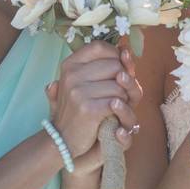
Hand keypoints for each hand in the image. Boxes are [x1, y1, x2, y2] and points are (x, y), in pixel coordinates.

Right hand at [52, 41, 133, 158]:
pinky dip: (121, 111)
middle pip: (115, 65)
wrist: (64, 141)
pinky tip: (113, 117)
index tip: (118, 70)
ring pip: (120, 86)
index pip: (99, 46)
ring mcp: (77, 92)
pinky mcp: (87, 109)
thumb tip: (125, 48)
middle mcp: (71, 75)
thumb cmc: (81, 109)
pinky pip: (117, 102)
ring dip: (124, 99)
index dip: (115, 56)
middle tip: (118, 94)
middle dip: (123, 81)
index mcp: (70, 64)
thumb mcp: (89, 83)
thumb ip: (107, 65)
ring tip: (114, 108)